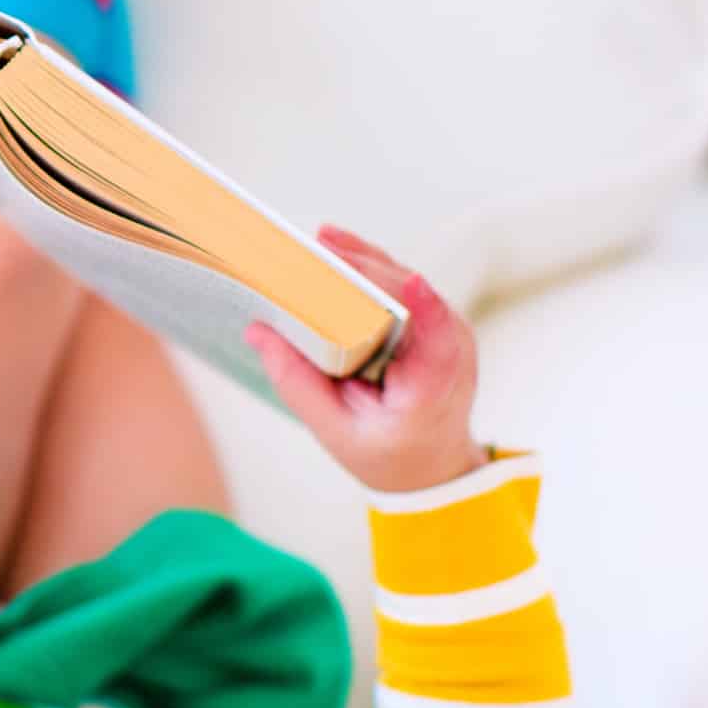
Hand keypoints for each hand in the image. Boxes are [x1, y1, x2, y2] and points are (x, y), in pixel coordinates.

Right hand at [246, 227, 485, 496]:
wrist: (431, 463)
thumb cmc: (389, 453)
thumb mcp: (336, 431)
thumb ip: (298, 384)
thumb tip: (257, 331)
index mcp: (433, 386)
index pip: (437, 340)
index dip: (424, 306)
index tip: (410, 282)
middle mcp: (450, 348)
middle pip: (408, 297)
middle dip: (362, 270)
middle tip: (313, 251)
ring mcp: (446, 327)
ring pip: (404, 282)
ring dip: (361, 261)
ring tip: (317, 244)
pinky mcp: (433, 317)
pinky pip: (400, 284)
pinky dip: (367, 268)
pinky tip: (335, 250)